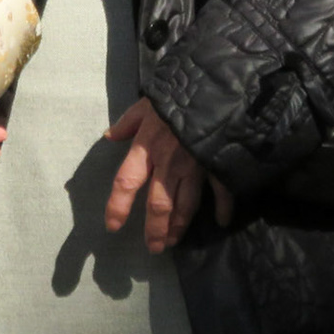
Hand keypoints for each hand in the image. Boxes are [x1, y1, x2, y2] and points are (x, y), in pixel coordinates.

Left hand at [102, 97, 233, 252]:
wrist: (216, 86)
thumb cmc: (178, 93)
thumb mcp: (147, 102)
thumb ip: (128, 122)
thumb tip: (110, 135)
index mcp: (147, 147)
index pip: (126, 181)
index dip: (118, 205)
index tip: (113, 225)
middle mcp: (168, 163)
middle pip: (158, 204)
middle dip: (154, 229)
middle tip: (153, 248)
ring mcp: (195, 167)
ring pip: (185, 205)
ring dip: (178, 226)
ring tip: (172, 241)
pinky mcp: (218, 165)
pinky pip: (221, 192)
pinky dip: (223, 208)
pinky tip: (221, 221)